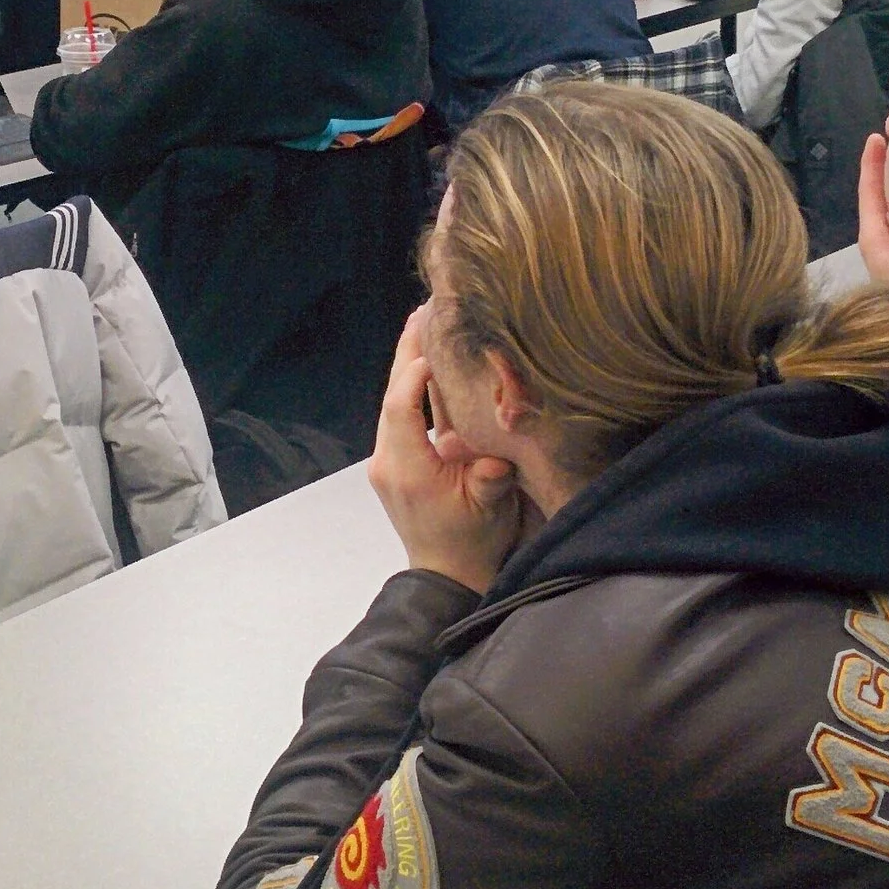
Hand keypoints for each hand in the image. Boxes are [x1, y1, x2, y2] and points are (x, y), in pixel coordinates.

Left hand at [366, 308, 523, 594]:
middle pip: (392, 395)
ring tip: (425, 324)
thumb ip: (490, 473)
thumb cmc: (470, 544)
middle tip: (424, 311)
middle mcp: (388, 460)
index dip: (414, 372)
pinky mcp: (397, 461)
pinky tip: (428, 363)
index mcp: (405, 468)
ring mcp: (389, 460)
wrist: (447, 577)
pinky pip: (401, 414)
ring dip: (409, 365)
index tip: (434, 343)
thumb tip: (500, 438)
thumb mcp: (490, 508)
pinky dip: (413, 387)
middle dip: (408, 352)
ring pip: (394, 402)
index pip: (400, 407)